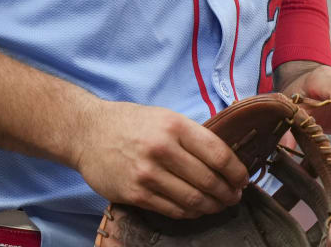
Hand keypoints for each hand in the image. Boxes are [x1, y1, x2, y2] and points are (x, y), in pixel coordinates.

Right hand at [71, 100, 249, 219]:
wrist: (87, 132)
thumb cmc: (130, 123)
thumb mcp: (164, 117)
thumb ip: (192, 136)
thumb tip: (226, 159)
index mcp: (174, 126)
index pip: (218, 154)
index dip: (236, 172)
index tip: (243, 180)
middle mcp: (162, 149)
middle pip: (209, 180)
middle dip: (227, 193)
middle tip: (233, 197)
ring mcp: (147, 174)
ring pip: (193, 199)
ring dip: (211, 206)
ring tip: (218, 205)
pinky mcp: (135, 193)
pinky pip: (172, 210)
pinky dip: (190, 213)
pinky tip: (195, 210)